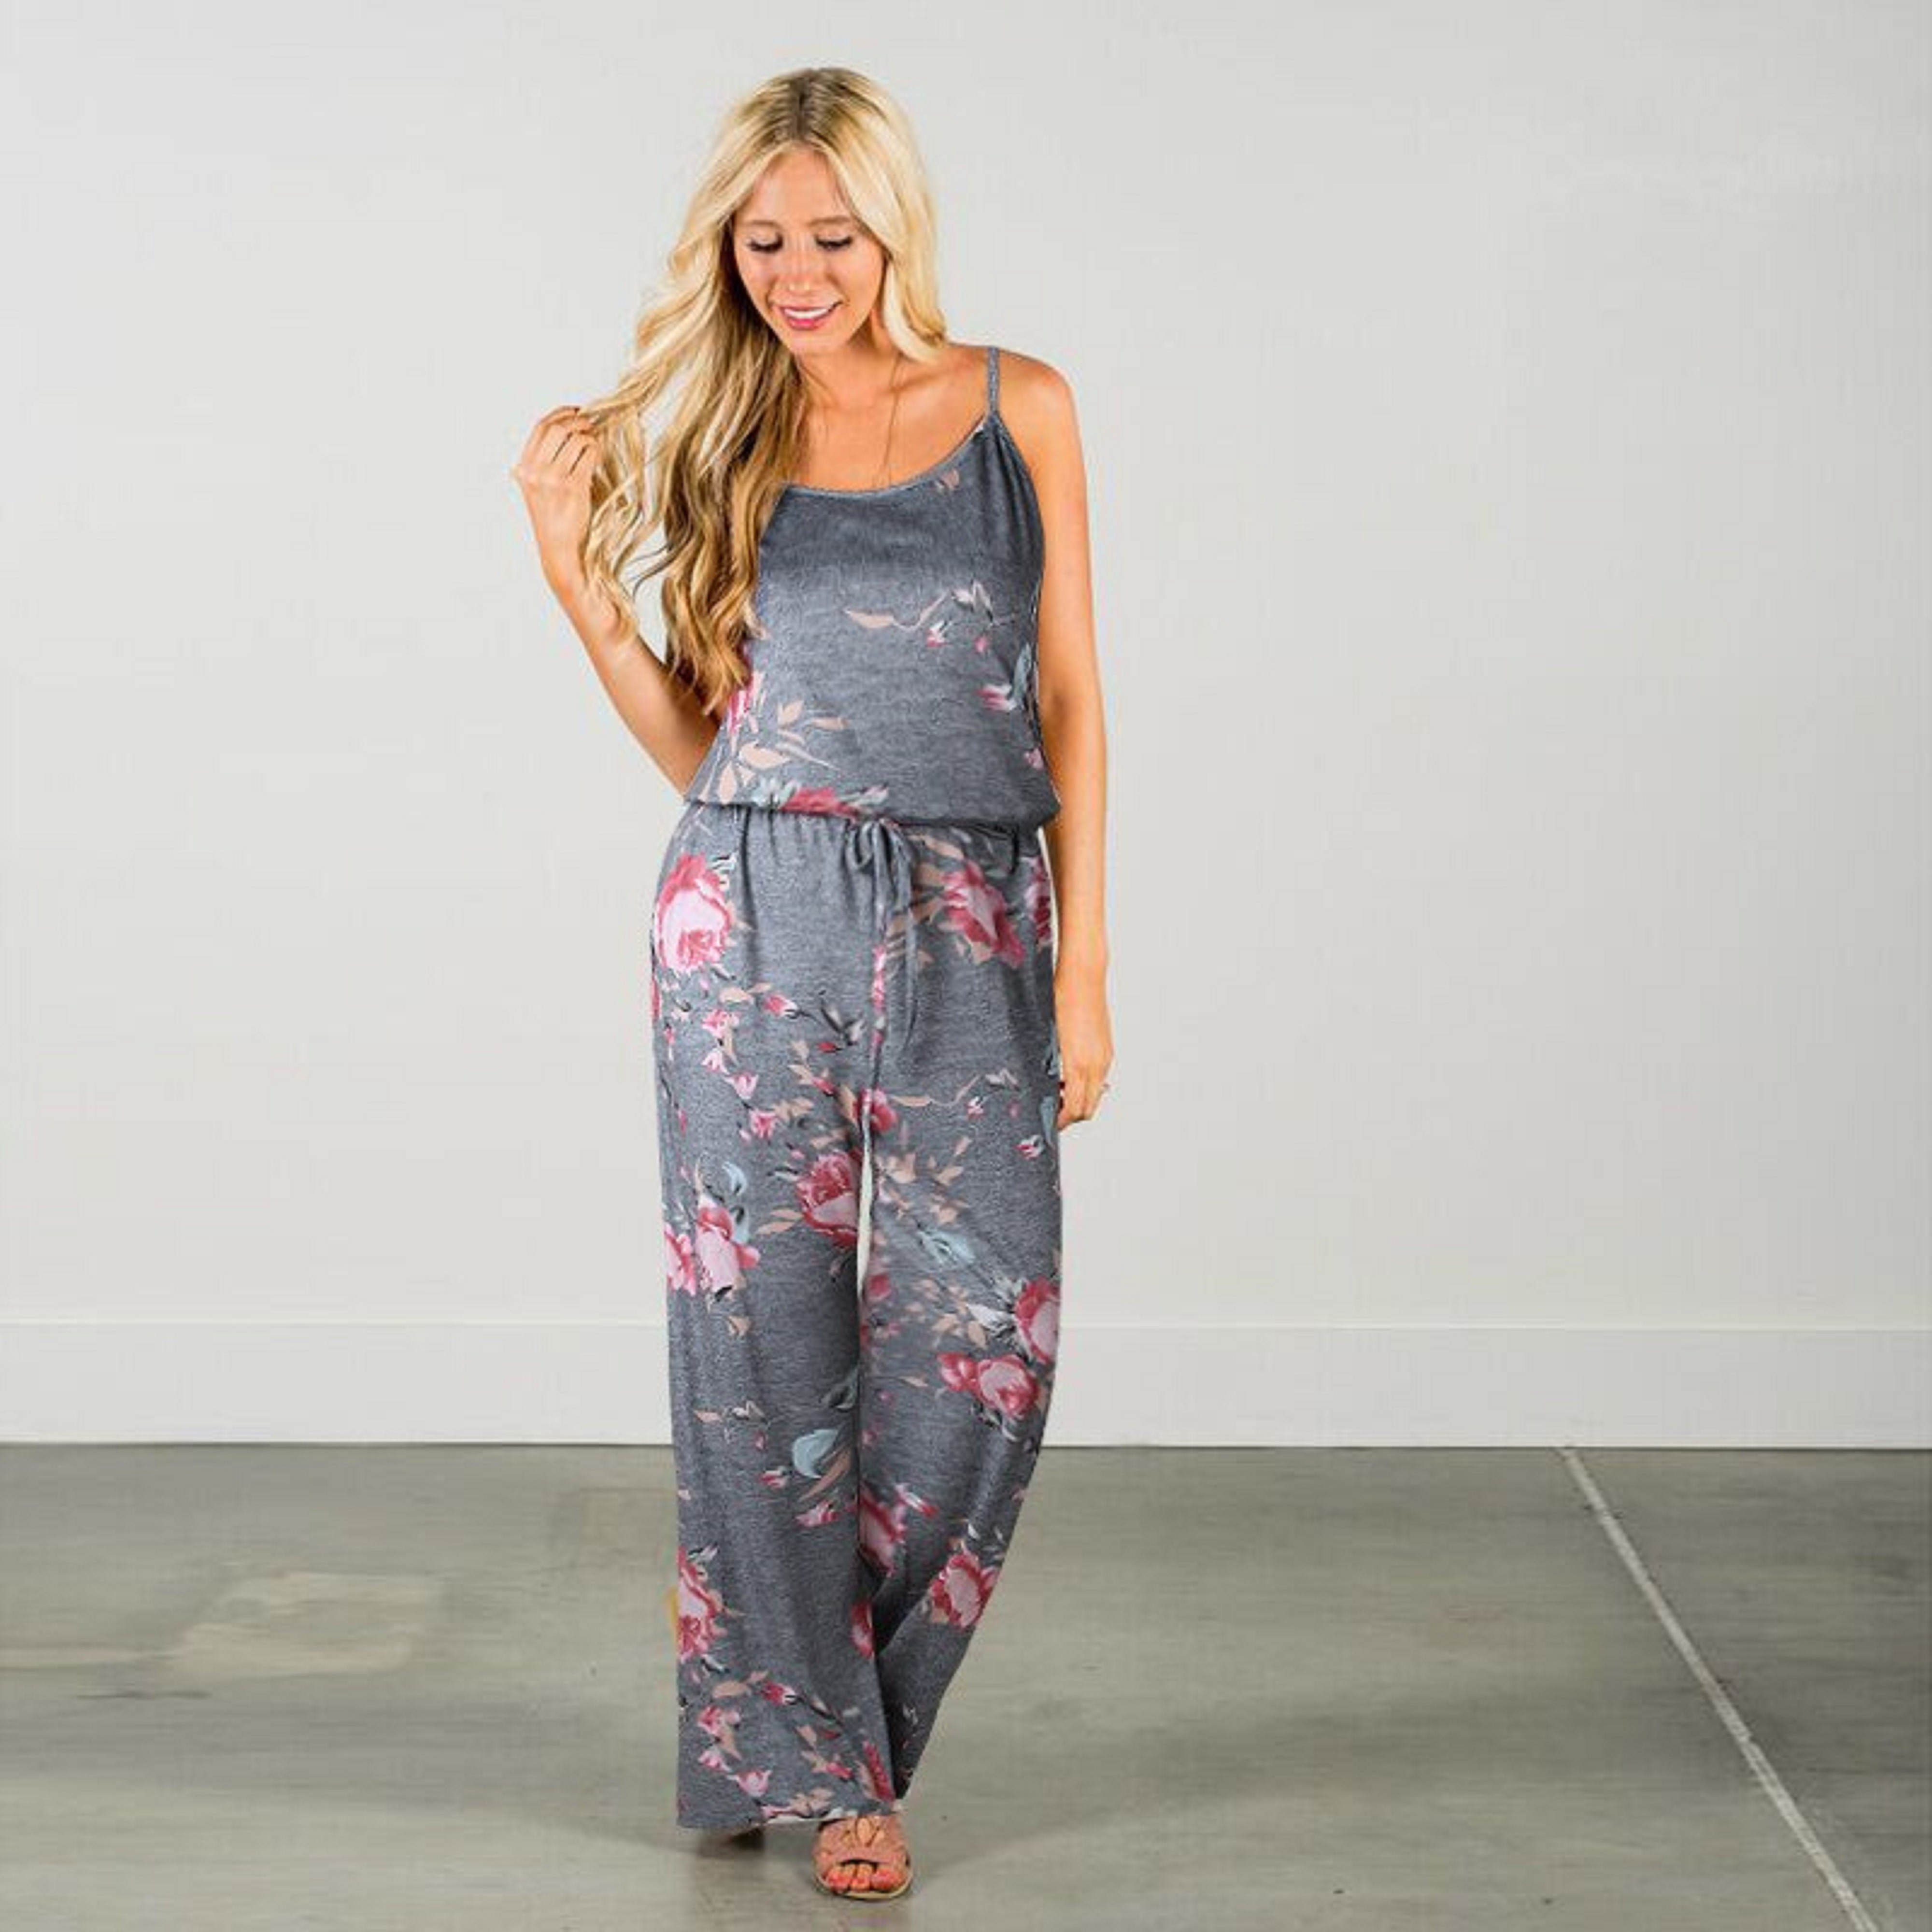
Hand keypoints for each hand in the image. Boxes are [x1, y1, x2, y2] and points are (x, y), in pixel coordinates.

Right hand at [510, 404, 606, 597]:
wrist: (558, 549)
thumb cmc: (553, 518)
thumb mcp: (537, 488)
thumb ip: (543, 461)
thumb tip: (567, 430)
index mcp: (523, 468)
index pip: (540, 428)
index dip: (560, 414)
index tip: (575, 411)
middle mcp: (534, 472)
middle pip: (557, 428)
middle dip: (577, 420)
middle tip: (591, 423)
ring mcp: (553, 480)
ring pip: (575, 439)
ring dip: (590, 437)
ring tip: (595, 443)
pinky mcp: (573, 488)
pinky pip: (589, 455)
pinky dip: (596, 450)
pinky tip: (598, 456)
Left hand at [1053, 963, 1112, 1129]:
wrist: (1083, 977)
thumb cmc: (1058, 1000)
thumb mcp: (1045, 1037)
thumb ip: (1048, 1067)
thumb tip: (1042, 1088)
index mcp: (1078, 1064)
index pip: (1074, 1109)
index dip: (1060, 1121)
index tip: (1047, 1121)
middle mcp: (1096, 1065)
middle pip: (1088, 1109)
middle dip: (1070, 1116)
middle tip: (1051, 1112)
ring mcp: (1104, 1058)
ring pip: (1096, 1095)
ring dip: (1080, 1100)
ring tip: (1059, 1092)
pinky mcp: (1107, 1050)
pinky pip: (1100, 1079)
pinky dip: (1087, 1085)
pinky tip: (1070, 1075)